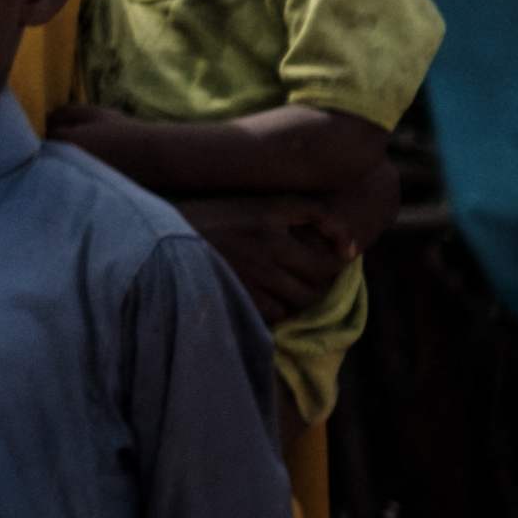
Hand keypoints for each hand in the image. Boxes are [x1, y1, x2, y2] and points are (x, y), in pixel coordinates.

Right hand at [192, 198, 353, 320]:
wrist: (164, 232)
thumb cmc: (222, 213)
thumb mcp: (268, 203)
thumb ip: (315, 214)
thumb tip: (352, 249)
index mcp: (273, 228)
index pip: (328, 265)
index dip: (335, 268)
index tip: (327, 262)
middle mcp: (262, 256)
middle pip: (314, 291)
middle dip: (317, 287)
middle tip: (306, 276)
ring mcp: (247, 280)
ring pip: (294, 306)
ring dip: (296, 300)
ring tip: (287, 286)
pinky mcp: (233, 297)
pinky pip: (270, 315)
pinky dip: (274, 309)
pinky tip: (264, 294)